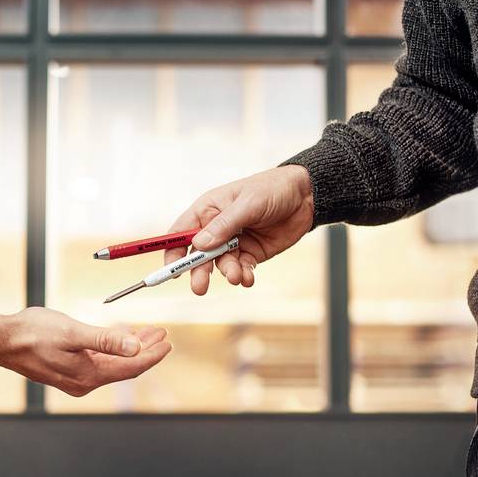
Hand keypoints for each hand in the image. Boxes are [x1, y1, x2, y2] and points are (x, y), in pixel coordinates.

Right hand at [0, 300, 171, 396]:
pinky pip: (99, 363)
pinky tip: (118, 339)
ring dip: (131, 348)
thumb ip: (106, 340)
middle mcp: (84, 383)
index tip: (168, 342)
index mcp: (89, 375)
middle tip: (162, 334)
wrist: (1, 341)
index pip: (131, 367)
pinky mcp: (68, 371)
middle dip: (146, 350)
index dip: (152, 355)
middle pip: (125, 368)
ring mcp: (75, 379)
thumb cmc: (33, 334)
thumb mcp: (74, 333)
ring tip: (147, 333)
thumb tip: (135, 348)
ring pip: (113, 365)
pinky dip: (113, 350)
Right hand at [164, 165, 312, 294]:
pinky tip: (248, 278)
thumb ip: (224, 225)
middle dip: (198, 271)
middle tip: (199, 287)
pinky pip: (240, 269)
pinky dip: (242, 275)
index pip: (182, 232)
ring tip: (236, 276)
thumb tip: (200, 244)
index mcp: (208, 209)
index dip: (173, 251)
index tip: (171, 269)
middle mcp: (217, 227)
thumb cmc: (272, 189)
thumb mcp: (248, 204)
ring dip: (226, 272)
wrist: (306, 196)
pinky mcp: (250, 253)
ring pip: (221, 264)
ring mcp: (234, 242)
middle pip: (198, 254)